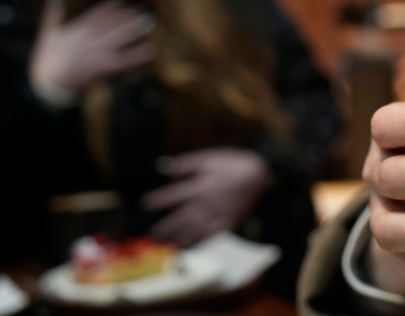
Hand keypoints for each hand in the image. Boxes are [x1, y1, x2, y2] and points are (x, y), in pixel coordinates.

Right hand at [29, 0, 153, 98]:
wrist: (47, 85)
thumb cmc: (47, 59)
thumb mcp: (49, 32)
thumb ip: (55, 11)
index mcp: (77, 30)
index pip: (97, 15)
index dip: (110, 7)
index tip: (122, 0)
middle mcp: (89, 39)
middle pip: (112, 25)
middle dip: (127, 17)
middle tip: (143, 10)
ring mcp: (96, 53)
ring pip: (119, 39)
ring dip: (134, 30)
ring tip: (149, 23)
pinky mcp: (101, 67)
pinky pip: (123, 60)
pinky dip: (136, 56)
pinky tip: (149, 51)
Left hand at [142, 147, 271, 246]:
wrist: (259, 172)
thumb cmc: (232, 163)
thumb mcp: (208, 157)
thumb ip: (185, 164)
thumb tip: (164, 168)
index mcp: (198, 186)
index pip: (172, 196)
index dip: (158, 200)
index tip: (145, 205)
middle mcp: (205, 204)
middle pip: (181, 219)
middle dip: (165, 228)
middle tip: (153, 237)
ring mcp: (217, 214)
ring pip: (195, 230)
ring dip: (181, 238)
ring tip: (170, 245)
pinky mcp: (229, 221)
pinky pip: (213, 236)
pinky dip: (203, 243)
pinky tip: (196, 248)